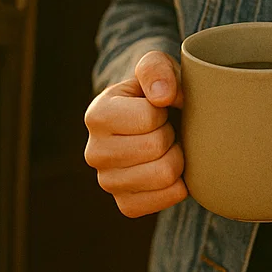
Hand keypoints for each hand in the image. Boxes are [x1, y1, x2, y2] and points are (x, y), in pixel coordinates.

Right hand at [84, 50, 187, 216]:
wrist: (156, 121)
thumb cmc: (157, 90)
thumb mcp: (155, 67)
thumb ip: (156, 69)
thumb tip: (162, 96)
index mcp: (97, 115)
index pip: (149, 117)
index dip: (165, 109)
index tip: (159, 107)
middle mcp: (94, 153)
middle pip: (156, 147)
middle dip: (172, 134)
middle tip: (166, 128)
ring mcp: (107, 182)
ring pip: (164, 176)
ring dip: (176, 157)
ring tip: (166, 146)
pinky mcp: (125, 205)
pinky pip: (164, 200)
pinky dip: (177, 184)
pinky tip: (168, 167)